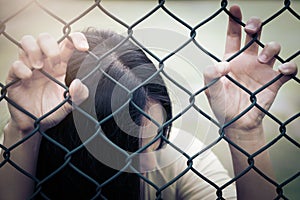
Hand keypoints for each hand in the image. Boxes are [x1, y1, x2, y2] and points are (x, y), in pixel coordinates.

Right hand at [5, 33, 88, 133]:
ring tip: (39, 67)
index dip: (76, 39)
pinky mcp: (15, 77)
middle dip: (51, 47)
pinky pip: (15, 64)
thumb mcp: (71, 105)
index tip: (84, 48)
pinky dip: (22, 67)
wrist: (35, 125)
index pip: (67, 43)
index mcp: (60, 64)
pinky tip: (28, 77)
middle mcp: (44, 62)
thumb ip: (80, 95)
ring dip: (34, 51)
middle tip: (56, 65)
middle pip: (45, 37)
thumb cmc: (53, 110)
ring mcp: (29, 67)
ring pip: (27, 41)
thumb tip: (78, 83)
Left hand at [204, 5, 296, 130]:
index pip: (233, 36)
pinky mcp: (273, 82)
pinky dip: (288, 67)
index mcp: (231, 59)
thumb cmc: (222, 105)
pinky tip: (282, 70)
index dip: (234, 22)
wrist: (236, 124)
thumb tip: (223, 64)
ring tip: (262, 58)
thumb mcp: (210, 90)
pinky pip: (287, 70)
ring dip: (270, 47)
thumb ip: (211, 75)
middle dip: (255, 26)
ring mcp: (262, 70)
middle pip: (255, 36)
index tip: (234, 8)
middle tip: (252, 28)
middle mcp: (248, 61)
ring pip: (272, 48)